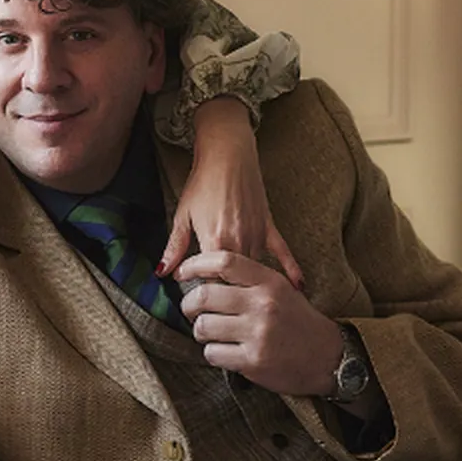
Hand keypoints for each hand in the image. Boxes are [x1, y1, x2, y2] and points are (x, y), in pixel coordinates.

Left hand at [161, 100, 307, 292]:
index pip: (212, 282)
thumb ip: (174, 248)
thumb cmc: (202, 183)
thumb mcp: (183, 216)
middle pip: (235, 280)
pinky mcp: (269, 226)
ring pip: (255, 270)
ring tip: (246, 302)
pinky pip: (282, 252)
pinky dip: (290, 269)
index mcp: (215, 241)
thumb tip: (163, 273)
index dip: (205, 296)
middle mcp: (239, 242)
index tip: (200, 303)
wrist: (227, 155)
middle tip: (220, 305)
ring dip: (249, 283)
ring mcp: (257, 234)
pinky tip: (299, 287)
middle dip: (227, 294)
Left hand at [175, 250, 341, 397]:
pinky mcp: (253, 361)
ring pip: (203, 327)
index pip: (223, 261)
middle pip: (204, 295)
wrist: (328, 356)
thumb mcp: (280, 290)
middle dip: (189, 305)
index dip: (195, 265)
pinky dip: (213, 353)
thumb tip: (203, 274)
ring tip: (212, 333)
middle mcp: (263, 304)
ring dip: (201, 331)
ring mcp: (258, 334)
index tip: (182, 273)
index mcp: (269, 281)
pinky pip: (212, 353)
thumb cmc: (297, 321)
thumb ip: (247, 280)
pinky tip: (225, 351)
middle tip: (192, 310)